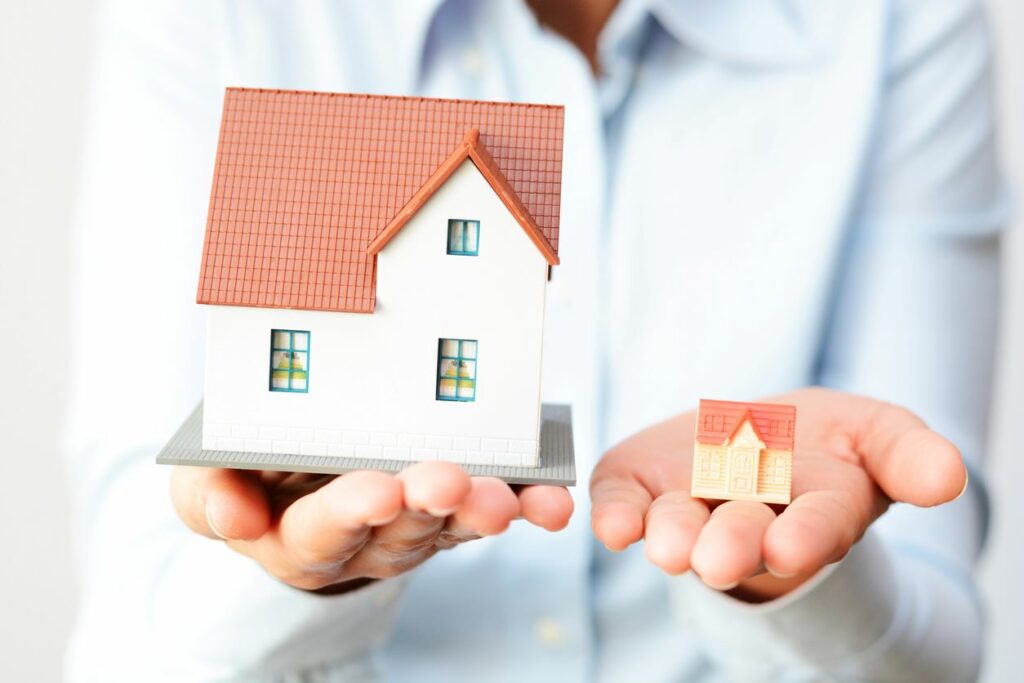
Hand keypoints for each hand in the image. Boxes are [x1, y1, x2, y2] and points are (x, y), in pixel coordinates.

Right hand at [171, 462, 572, 591]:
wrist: (298, 473)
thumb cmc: (251, 472)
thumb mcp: (207, 480)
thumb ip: (210, 496)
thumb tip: (236, 521)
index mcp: (300, 535)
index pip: (322, 532)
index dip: (349, 513)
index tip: (377, 491)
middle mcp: (365, 540)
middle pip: (398, 531)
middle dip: (425, 507)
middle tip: (448, 482)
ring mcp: (417, 525)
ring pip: (452, 524)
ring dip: (480, 510)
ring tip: (505, 498)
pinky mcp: (458, 506)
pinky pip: (495, 507)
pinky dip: (528, 505)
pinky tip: (553, 502)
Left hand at [590, 387, 967, 600]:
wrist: (753, 437)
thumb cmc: (821, 443)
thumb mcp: (878, 436)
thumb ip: (908, 455)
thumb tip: (949, 476)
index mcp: (814, 509)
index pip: (817, 527)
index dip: (806, 538)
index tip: (792, 548)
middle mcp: (747, 518)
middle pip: (741, 534)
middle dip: (731, 545)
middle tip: (719, 558)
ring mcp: (688, 507)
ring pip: (679, 527)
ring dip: (671, 537)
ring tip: (667, 548)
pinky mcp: (639, 488)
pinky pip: (624, 505)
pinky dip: (614, 514)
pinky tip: (609, 525)